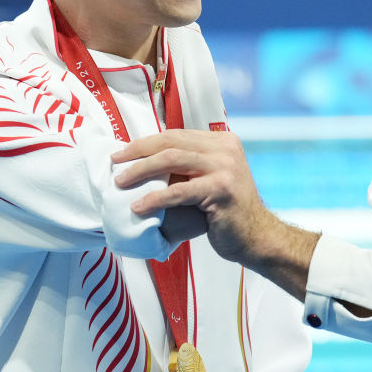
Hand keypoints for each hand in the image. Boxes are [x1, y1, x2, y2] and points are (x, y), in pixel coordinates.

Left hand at [111, 130, 269, 263]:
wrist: (256, 237)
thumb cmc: (226, 212)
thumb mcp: (211, 179)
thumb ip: (190, 166)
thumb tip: (147, 160)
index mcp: (222, 142)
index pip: (176, 135)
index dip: (146, 142)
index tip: (123, 153)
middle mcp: (226, 149)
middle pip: (171, 143)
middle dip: (138, 152)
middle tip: (116, 164)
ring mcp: (225, 167)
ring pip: (172, 160)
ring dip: (141, 171)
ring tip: (121, 183)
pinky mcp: (221, 189)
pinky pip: (180, 191)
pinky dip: (156, 198)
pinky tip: (139, 207)